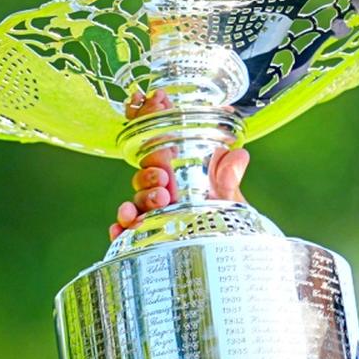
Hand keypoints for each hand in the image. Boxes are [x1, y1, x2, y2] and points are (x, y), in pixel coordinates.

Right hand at [108, 88, 250, 240]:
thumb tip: (240, 154)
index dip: (150, 125)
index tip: (155, 109)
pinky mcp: (147, 237)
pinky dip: (120, 229)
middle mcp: (161, 192)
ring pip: (135, 201)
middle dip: (148, 174)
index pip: (156, 149)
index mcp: (176, 174)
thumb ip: (229, 176)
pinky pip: (127, 233)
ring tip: (160, 199)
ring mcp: (153, 214)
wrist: (230, 248)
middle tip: (163, 178)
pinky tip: (119, 228)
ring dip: (141, 198)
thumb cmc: (224, 218)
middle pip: (143, 177)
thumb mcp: (229, 195)